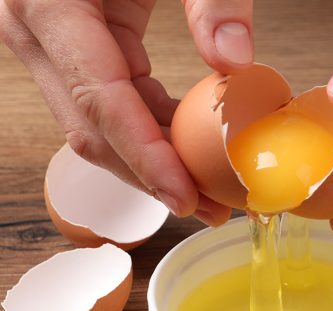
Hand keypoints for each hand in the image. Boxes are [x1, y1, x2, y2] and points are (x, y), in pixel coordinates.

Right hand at [0, 0, 252, 225]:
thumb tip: (235, 66)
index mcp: (50, 4)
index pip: (102, 104)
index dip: (147, 160)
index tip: (189, 199)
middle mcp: (36, 29)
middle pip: (93, 130)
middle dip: (152, 176)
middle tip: (210, 208)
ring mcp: (48, 41)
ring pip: (97, 125)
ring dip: (152, 164)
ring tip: (208, 192)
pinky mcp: (72, 46)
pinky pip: (108, 103)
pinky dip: (148, 132)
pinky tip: (188, 152)